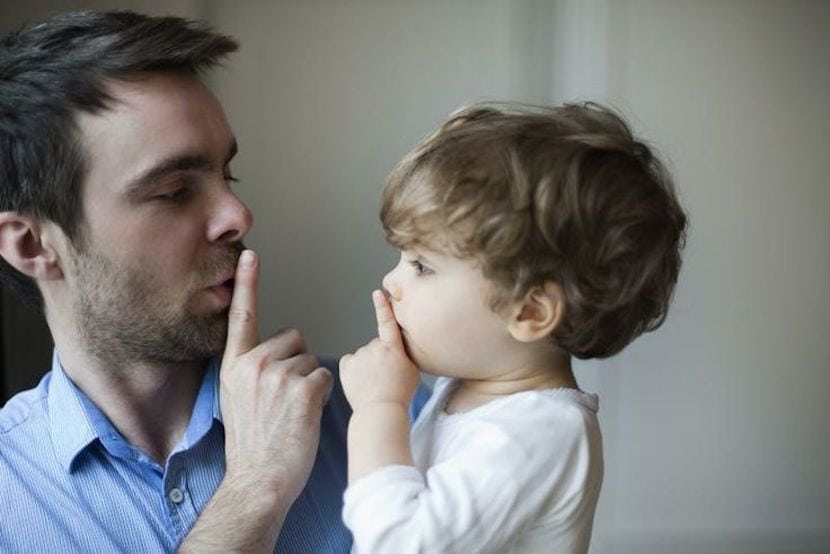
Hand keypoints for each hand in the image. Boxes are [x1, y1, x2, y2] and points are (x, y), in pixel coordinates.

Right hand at [219, 250, 332, 508]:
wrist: (259, 480)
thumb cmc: (253, 445)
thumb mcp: (236, 401)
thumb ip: (249, 372)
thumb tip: (271, 357)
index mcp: (234, 366)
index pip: (242, 316)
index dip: (248, 283)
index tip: (250, 253)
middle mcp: (253, 365)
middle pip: (294, 339)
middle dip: (297, 363)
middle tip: (284, 400)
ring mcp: (278, 376)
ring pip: (312, 360)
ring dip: (310, 382)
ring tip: (292, 413)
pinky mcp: (303, 389)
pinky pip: (326, 376)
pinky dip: (322, 395)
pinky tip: (305, 416)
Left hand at [340, 290, 420, 409]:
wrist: (380, 411)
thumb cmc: (400, 393)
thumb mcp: (413, 370)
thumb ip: (405, 353)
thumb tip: (399, 344)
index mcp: (393, 347)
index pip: (387, 322)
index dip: (383, 307)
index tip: (378, 292)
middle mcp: (374, 347)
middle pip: (376, 346)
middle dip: (380, 356)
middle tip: (386, 376)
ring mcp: (359, 356)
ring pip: (364, 355)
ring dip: (367, 365)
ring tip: (374, 383)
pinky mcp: (346, 365)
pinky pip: (351, 362)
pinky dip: (354, 370)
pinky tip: (361, 382)